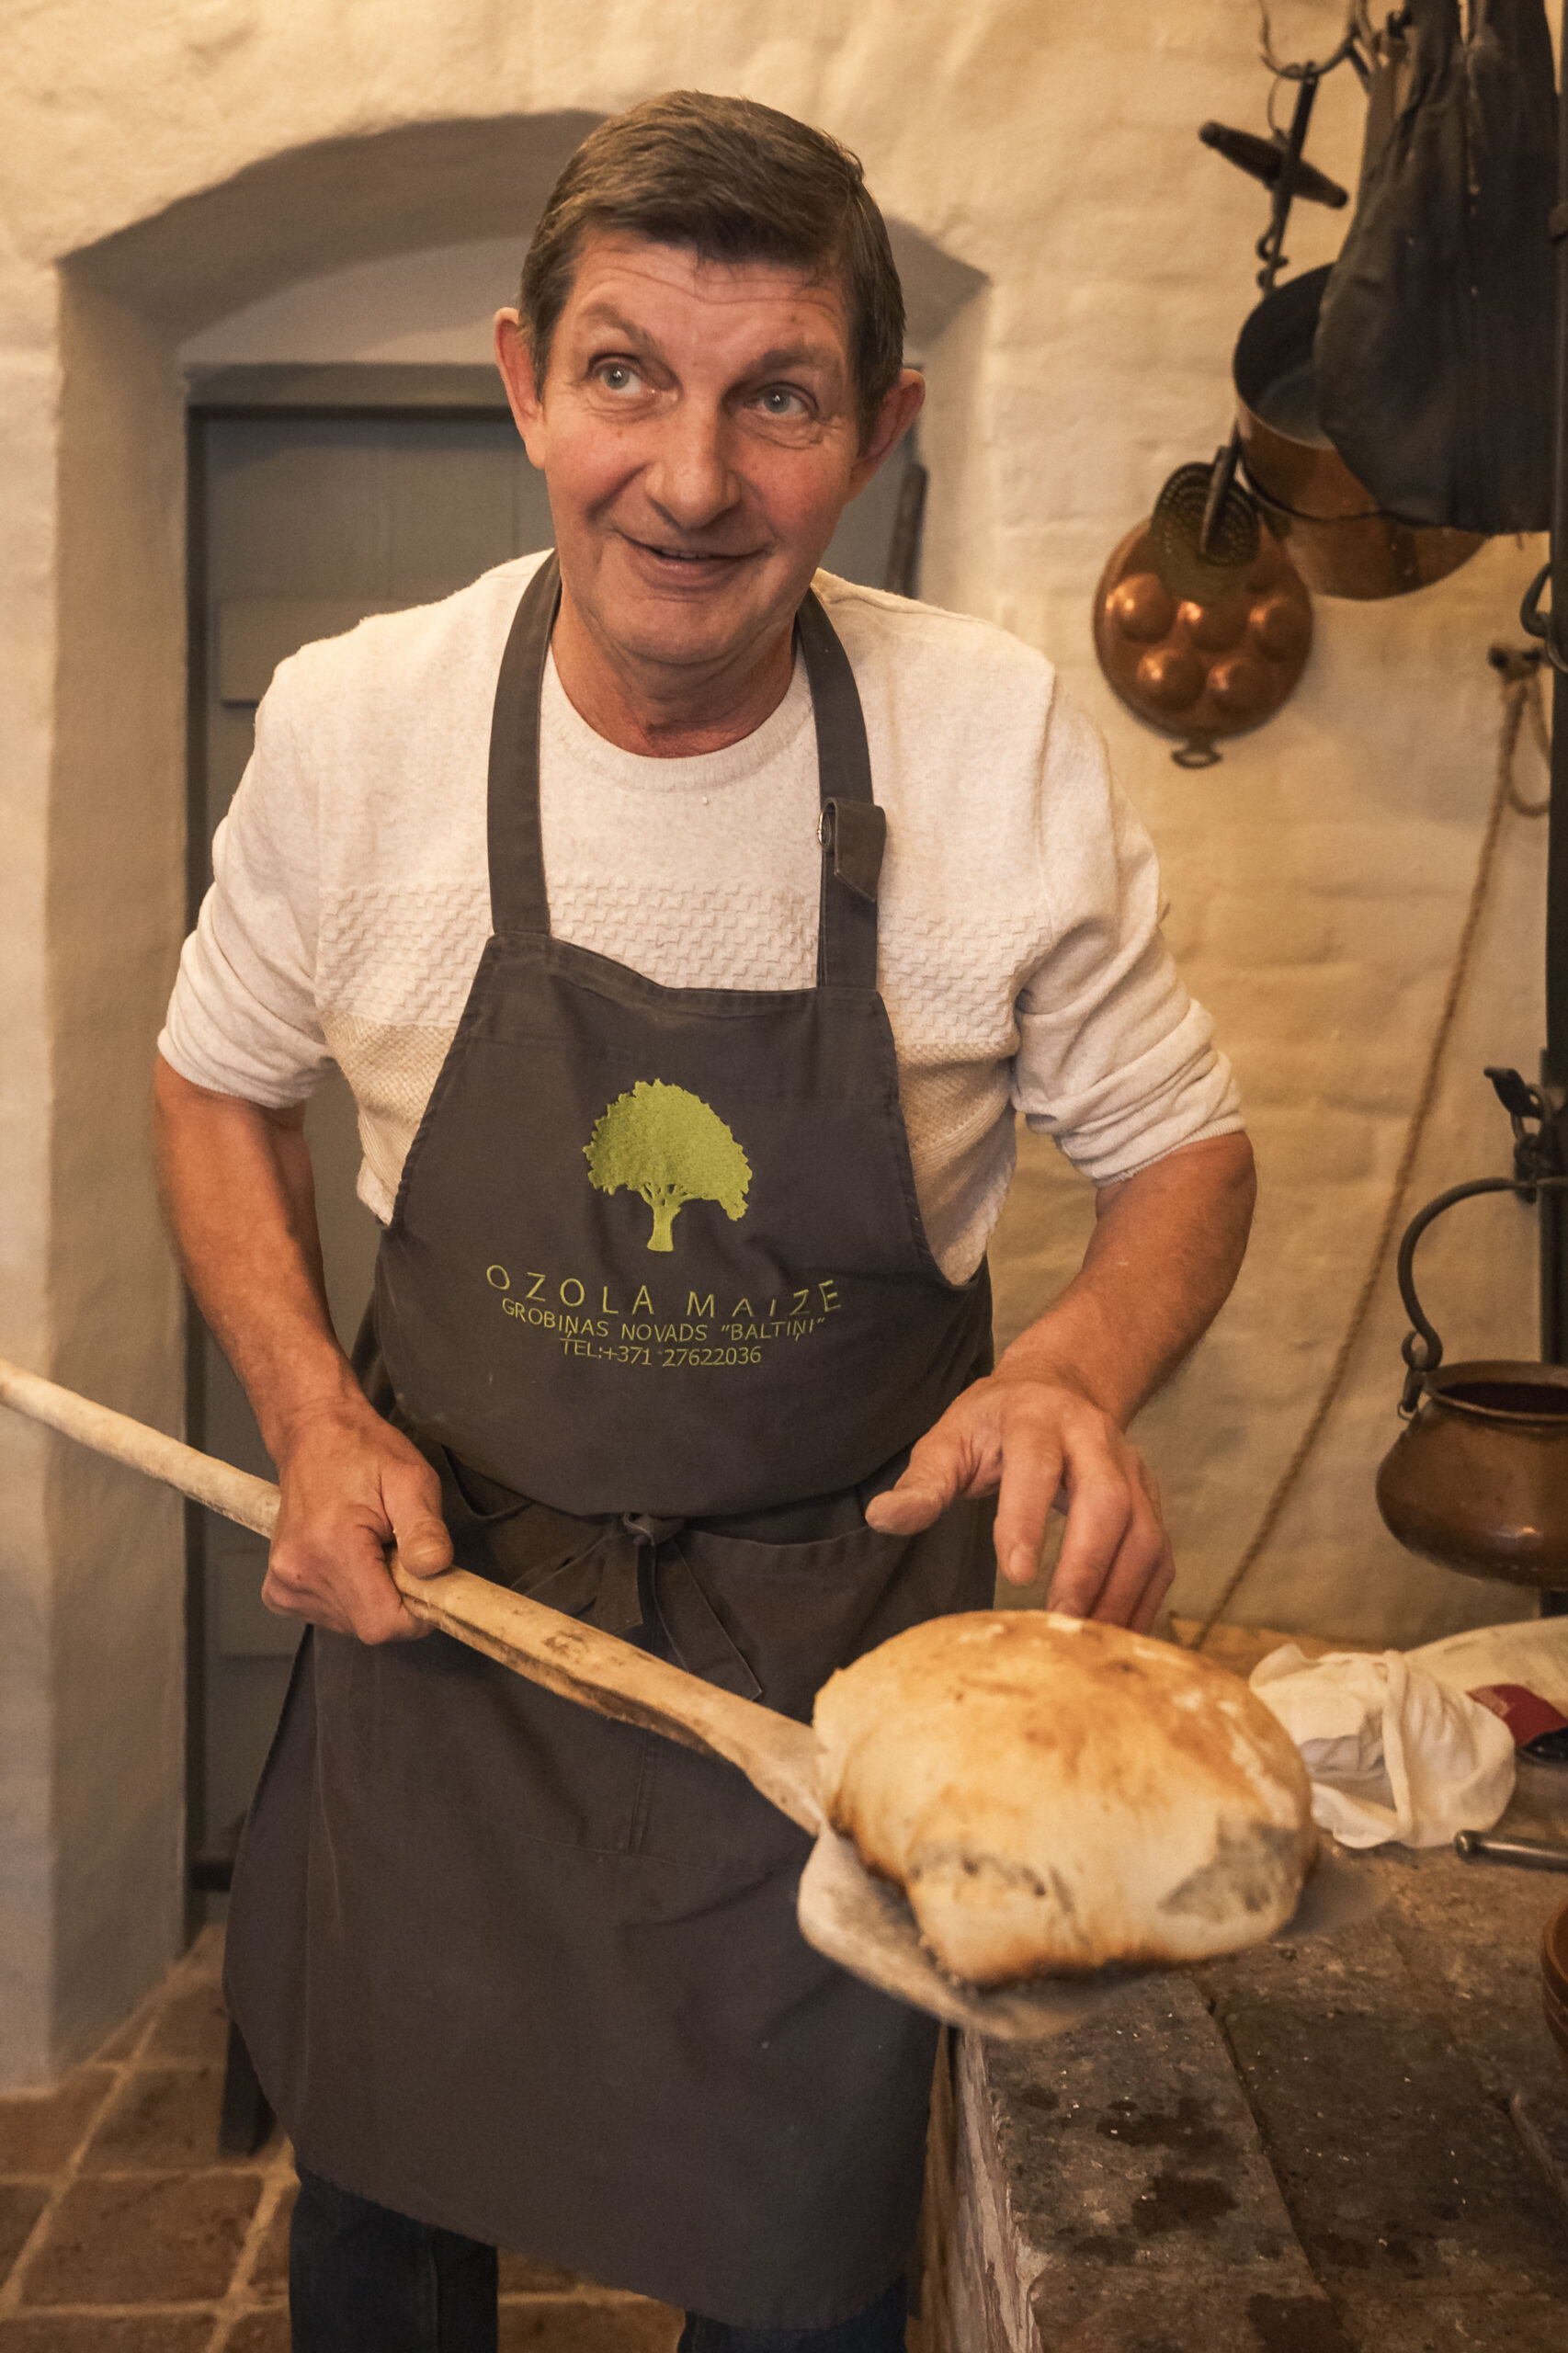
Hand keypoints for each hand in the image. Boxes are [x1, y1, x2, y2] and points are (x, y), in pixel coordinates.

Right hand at [262, 1403, 453, 1643]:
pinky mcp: (278, 1590)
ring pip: (352, 1624)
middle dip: (395, 1597)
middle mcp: (299, 1572)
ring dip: (372, 1594)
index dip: (416, 1612)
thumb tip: (434, 1569)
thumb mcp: (411, 1479)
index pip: (382, 1624)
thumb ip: (424, 1528)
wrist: (314, 1437)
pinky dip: (349, 1596)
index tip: (424, 1579)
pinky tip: (347, 1559)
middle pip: (369, 1626)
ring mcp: (284, 1584)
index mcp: (331, 1546)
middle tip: (395, 1550)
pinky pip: (330, 1616)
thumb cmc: (363, 1453)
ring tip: (369, 1547)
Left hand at [862, 1372, 1172, 1632]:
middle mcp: (1094, 1439)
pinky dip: (1146, 1598)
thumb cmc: (994, 1423)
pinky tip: (1117, 1635)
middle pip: (1106, 1500)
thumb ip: (922, 1482)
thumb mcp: (949, 1438)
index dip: (1028, 1518)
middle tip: (1059, 1620)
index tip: (1016, 1573)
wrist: (1059, 1388)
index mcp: (1036, 1418)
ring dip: (1120, 1590)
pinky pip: (1161, 1553)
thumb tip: (882, 1518)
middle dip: (1087, 1564)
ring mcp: (1131, 1469)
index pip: (1036, 1466)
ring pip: (1144, 1530)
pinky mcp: (1150, 1499)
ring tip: (1088, 1640)